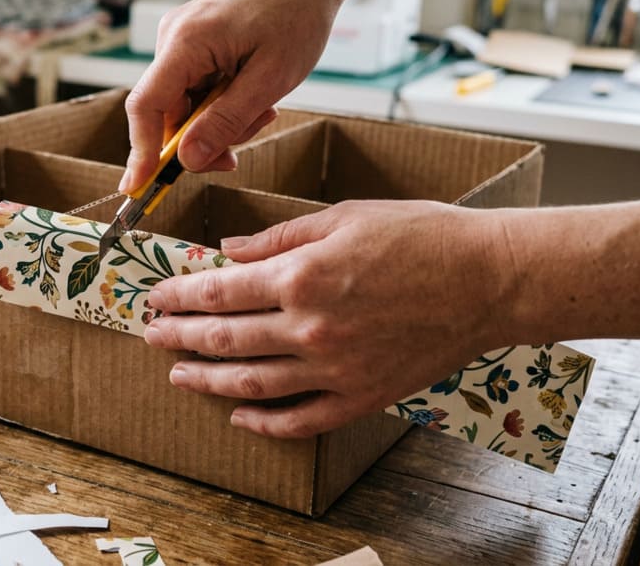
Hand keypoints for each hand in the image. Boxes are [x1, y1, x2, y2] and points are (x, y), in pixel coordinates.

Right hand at [119, 0, 344, 192]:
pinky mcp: (192, 43)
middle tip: (240, 151)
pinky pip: (194, 90)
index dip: (139, 151)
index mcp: (186, 42)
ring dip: (219, 122)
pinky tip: (253, 95)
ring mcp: (180, 40)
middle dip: (201, 140)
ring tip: (263, 108)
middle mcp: (173, 38)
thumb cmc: (296, 15)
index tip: (137, 187)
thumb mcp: (270, 79)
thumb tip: (187, 160)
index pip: (145, 106)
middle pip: (166, 113)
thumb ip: (226, 122)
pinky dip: (221, 104)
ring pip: (184, 107)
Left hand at [143, 201, 518, 437]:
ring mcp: (334, 370)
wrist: (489, 279)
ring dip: (205, 380)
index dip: (179, 296)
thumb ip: (279, 239)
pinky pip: (299, 421)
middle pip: (223, 341)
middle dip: (178, 337)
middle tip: (151, 334)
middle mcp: (309, 329)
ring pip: (249, 384)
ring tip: (177, 374)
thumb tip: (228, 251)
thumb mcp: (343, 218)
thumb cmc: (422, 237)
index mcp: (300, 278)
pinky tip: (238, 414)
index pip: (218, 293)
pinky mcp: (360, 397)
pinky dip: (263, 422)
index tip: (156, 296)